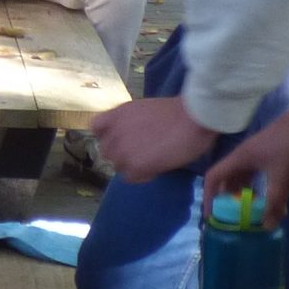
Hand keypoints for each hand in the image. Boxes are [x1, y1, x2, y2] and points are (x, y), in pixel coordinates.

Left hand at [87, 95, 216, 181]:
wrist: (193, 117)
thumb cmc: (177, 112)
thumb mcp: (143, 110)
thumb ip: (130, 123)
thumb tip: (132, 137)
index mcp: (117, 114)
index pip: (96, 128)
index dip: (107, 136)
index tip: (121, 139)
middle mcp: (114, 131)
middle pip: (106, 151)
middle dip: (122, 153)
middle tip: (143, 153)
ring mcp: (122, 149)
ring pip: (118, 166)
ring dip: (132, 166)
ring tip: (153, 160)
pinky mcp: (134, 165)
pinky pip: (130, 178)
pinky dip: (143, 175)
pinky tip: (157, 167)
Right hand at [201, 105, 288, 225]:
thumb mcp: (283, 178)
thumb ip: (274, 203)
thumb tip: (266, 227)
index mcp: (239, 159)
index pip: (213, 177)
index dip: (209, 197)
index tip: (211, 215)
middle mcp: (243, 156)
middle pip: (227, 179)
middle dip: (227, 200)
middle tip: (231, 219)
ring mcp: (256, 155)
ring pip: (243, 178)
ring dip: (243, 195)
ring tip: (248, 213)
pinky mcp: (268, 155)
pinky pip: (256, 175)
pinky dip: (258, 188)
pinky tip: (268, 200)